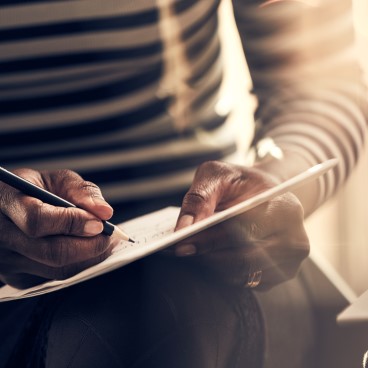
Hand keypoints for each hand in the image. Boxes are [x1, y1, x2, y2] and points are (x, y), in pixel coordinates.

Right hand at [0, 168, 112, 288]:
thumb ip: (81, 190)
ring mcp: (5, 261)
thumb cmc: (33, 190)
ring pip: (56, 270)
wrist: (6, 209)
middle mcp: (0, 235)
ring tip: (105, 243)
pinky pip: (55, 279)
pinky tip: (89, 252)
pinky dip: (78, 267)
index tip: (100, 223)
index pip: (38, 220)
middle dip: (90, 246)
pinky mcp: (16, 278)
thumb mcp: (54, 180)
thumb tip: (105, 212)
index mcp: (5, 200)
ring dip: (89, 259)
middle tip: (111, 237)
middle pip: (50, 252)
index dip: (73, 223)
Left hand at [172, 161, 309, 288]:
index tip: (180, 244)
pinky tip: (209, 256)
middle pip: (242, 258)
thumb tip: (183, 228)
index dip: (210, 239)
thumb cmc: (240, 182)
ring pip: (241, 274)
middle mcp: (294, 239)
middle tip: (177, 251)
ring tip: (190, 251)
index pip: (244, 230)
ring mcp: (290, 262)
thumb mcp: (218, 175)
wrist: (264, 193)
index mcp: (284, 209)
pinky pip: (245, 282)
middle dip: (206, 255)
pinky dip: (222, 272)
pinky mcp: (280, 275)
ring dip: (211, 265)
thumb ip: (200, 198)